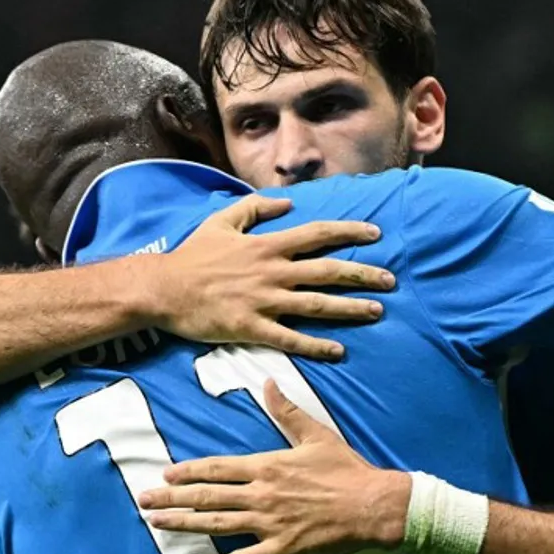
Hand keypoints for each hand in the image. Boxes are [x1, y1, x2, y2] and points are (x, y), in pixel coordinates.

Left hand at [138, 379, 410, 553]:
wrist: (372, 505)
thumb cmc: (345, 469)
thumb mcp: (315, 434)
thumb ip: (287, 411)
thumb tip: (268, 383)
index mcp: (267, 466)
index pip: (218, 468)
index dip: (189, 471)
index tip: (166, 474)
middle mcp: (261, 494)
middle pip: (208, 496)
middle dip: (173, 498)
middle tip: (144, 501)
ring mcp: (269, 524)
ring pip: (217, 525)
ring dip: (185, 524)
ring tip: (158, 524)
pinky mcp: (281, 549)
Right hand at [149, 195, 394, 359]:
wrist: (163, 289)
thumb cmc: (193, 255)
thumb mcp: (222, 221)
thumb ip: (256, 208)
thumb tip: (288, 202)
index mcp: (267, 245)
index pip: (318, 234)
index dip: (350, 232)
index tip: (376, 233)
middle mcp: (272, 272)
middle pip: (328, 271)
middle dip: (363, 274)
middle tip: (390, 280)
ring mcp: (264, 301)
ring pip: (317, 305)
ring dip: (350, 309)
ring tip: (377, 311)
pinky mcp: (252, 328)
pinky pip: (291, 339)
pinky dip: (317, 346)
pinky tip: (339, 351)